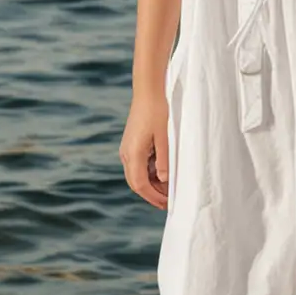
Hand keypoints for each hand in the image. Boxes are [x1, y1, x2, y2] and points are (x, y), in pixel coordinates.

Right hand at [121, 88, 170, 208]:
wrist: (148, 90)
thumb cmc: (159, 110)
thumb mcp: (165, 137)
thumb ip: (164, 160)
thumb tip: (164, 181)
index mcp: (133, 153)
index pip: (140, 184)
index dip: (154, 197)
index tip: (168, 204)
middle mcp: (126, 153)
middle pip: (135, 183)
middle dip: (152, 194)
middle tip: (169, 201)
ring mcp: (127, 148)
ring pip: (136, 174)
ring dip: (151, 183)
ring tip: (169, 187)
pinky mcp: (131, 143)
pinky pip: (138, 165)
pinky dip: (149, 172)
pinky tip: (163, 172)